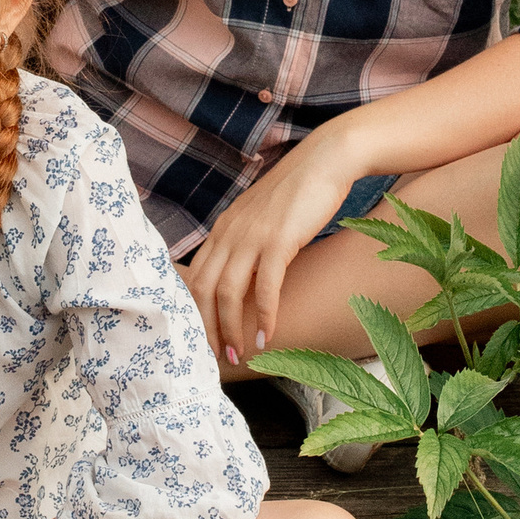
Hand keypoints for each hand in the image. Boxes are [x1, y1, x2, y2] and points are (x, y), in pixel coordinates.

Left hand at [181, 133, 366, 368]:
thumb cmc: (298, 192)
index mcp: (222, 228)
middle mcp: (229, 233)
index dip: (194, 312)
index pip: (193, 277)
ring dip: (231, 329)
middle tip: (215, 358)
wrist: (326, 160)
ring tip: (239, 355)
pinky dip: (265, 316)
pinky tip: (268, 337)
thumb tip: (241, 275)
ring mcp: (252, 236)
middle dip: (206, 328)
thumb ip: (244, 242)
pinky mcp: (279, 241)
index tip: (202, 338)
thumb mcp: (260, 217)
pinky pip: (266, 288)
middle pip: (203, 290)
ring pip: (229, 293)